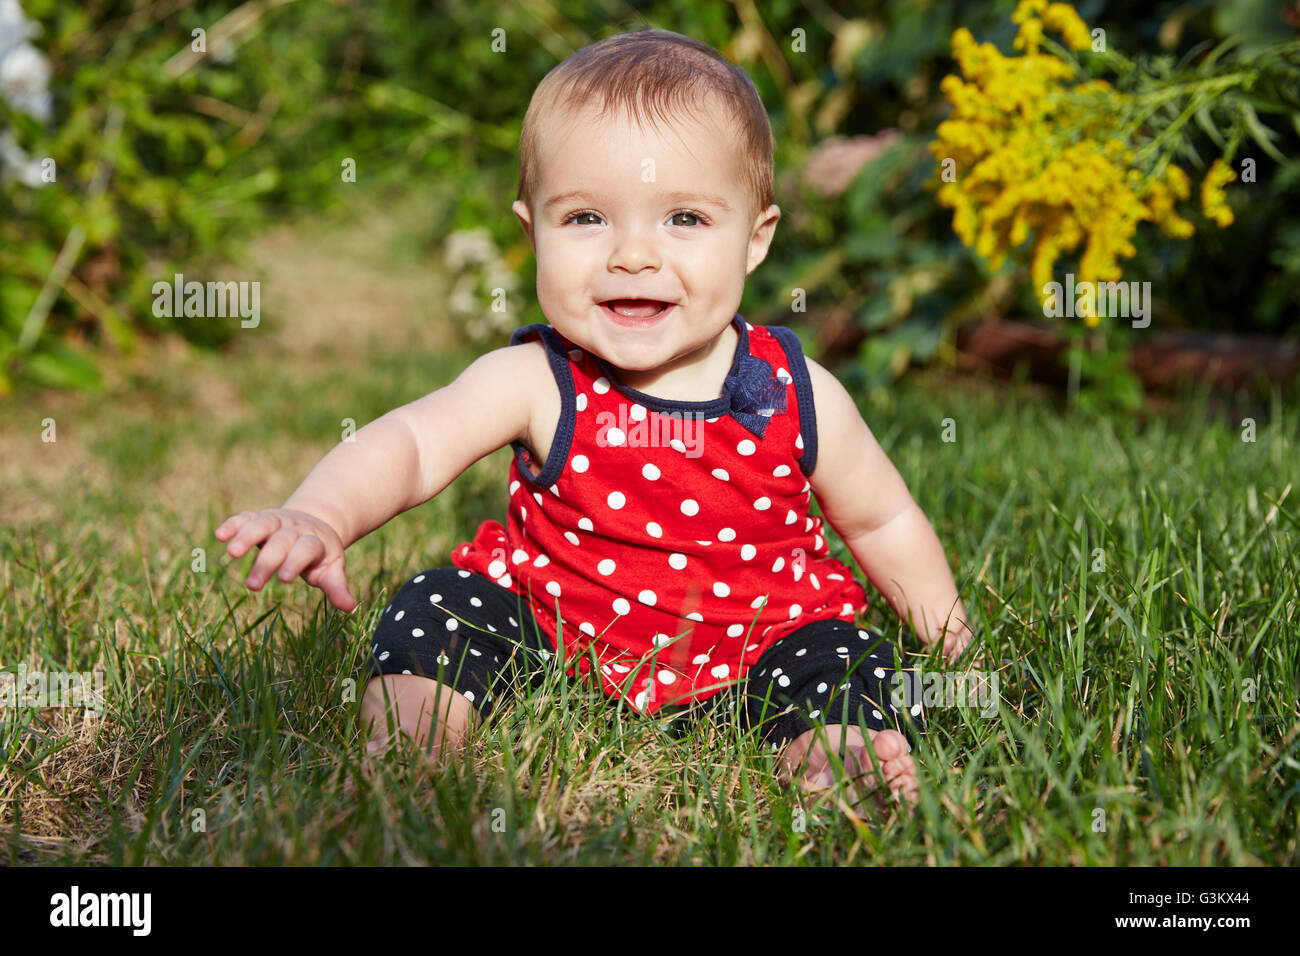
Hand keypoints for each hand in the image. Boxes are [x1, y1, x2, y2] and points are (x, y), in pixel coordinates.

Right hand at [215, 508, 356, 612]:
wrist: (315, 523)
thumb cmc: (321, 556)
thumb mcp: (332, 570)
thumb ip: (337, 587)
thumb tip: (350, 608)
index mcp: (316, 541)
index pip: (306, 549)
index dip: (296, 561)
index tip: (284, 579)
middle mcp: (296, 528)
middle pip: (281, 541)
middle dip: (267, 561)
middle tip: (253, 586)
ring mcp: (278, 520)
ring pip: (262, 524)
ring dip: (247, 536)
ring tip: (232, 553)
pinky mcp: (260, 517)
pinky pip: (246, 517)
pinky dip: (234, 524)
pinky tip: (220, 534)